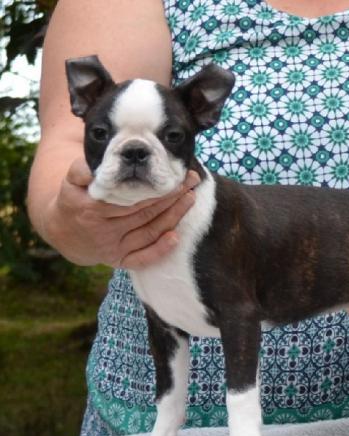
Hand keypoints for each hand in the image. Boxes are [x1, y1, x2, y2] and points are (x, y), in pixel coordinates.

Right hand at [44, 157, 199, 268]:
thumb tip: (95, 167)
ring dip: (173, 217)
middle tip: (191, 182)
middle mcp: (103, 230)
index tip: (176, 174)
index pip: (132, 197)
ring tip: (190, 199)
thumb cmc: (75, 198)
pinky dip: (159, 250)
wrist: (62, 231)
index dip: (157, 187)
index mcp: (93, 208)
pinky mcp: (117, 261)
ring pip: (148, 232)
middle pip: (145, 213)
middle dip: (172, 197)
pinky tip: (176, 238)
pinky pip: (140, 259)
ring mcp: (111, 247)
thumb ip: (81, 170)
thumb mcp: (71, 181)